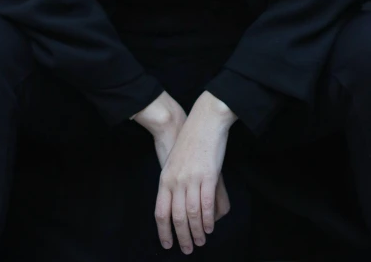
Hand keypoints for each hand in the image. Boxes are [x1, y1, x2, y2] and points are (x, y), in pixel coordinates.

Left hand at [153, 100, 230, 254]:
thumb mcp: (172, 162)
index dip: (163, 231)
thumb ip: (172, 183)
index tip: (167, 245)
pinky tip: (209, 227)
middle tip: (188, 249)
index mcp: (165, 178)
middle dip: (182, 237)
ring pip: (192, 214)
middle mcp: (176, 181)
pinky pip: (206, 204)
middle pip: (176, 217)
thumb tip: (174, 203)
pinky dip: (207, 220)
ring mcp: (192, 179)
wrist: (203, 122)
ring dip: (196, 232)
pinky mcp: (208, 176)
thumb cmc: (188, 141)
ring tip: (201, 241)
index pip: (160, 212)